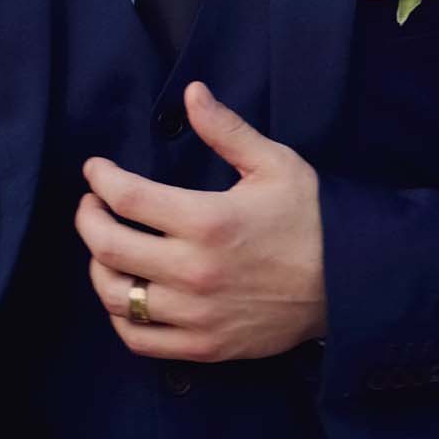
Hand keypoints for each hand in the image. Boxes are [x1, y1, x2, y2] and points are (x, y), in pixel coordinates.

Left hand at [75, 81, 326, 362]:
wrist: (349, 279)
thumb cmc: (311, 214)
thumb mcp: (274, 162)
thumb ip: (226, 129)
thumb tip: (192, 92)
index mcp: (209, 220)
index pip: (129, 199)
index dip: (102, 179)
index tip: (94, 168)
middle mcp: (193, 271)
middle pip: (109, 248)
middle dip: (89, 219)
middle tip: (91, 203)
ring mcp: (195, 314)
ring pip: (116, 297)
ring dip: (98, 267)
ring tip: (105, 245)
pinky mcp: (202, 346)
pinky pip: (138, 338)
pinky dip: (119, 315)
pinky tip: (125, 293)